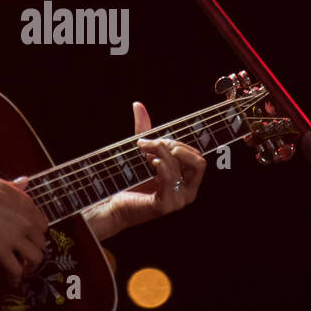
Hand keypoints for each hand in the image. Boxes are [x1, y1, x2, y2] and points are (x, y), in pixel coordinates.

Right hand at [0, 173, 48, 285]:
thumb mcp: (4, 184)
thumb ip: (18, 187)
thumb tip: (25, 181)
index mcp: (28, 206)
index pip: (43, 226)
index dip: (37, 234)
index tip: (31, 239)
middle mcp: (27, 223)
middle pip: (41, 243)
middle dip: (35, 250)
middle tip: (27, 255)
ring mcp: (16, 238)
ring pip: (35, 258)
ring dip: (31, 266)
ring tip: (24, 269)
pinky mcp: (2, 250)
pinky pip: (16, 269)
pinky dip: (15, 278)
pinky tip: (12, 281)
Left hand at [94, 101, 204, 237]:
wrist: (113, 203)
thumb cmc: (131, 181)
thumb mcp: (141, 153)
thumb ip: (145, 131)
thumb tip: (137, 104)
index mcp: (189, 181)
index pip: (197, 157)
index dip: (179, 144)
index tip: (156, 140)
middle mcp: (188, 192)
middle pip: (197, 161)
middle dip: (174, 146)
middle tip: (151, 143)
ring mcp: (178, 201)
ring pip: (180, 166)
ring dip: (160, 152)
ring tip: (143, 151)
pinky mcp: (165, 205)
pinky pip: (170, 179)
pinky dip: (161, 165)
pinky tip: (150, 161)